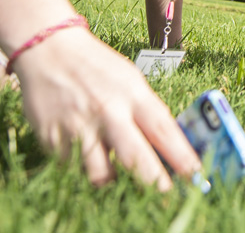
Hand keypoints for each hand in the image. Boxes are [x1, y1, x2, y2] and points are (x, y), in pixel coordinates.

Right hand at [13, 27, 201, 190]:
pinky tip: (86, 158)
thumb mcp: (130, 80)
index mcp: (132, 93)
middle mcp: (108, 111)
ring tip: (118, 177)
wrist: (49, 50)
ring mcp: (80, 126)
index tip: (196, 177)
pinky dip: (83, 169)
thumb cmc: (97, 67)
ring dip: (113, 182)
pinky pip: (73, 168)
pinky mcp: (53, 139)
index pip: (164, 131)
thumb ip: (146, 110)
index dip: (182, 157)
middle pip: (137, 159)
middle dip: (154, 183)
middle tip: (164, 195)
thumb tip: (169, 147)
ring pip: (102, 175)